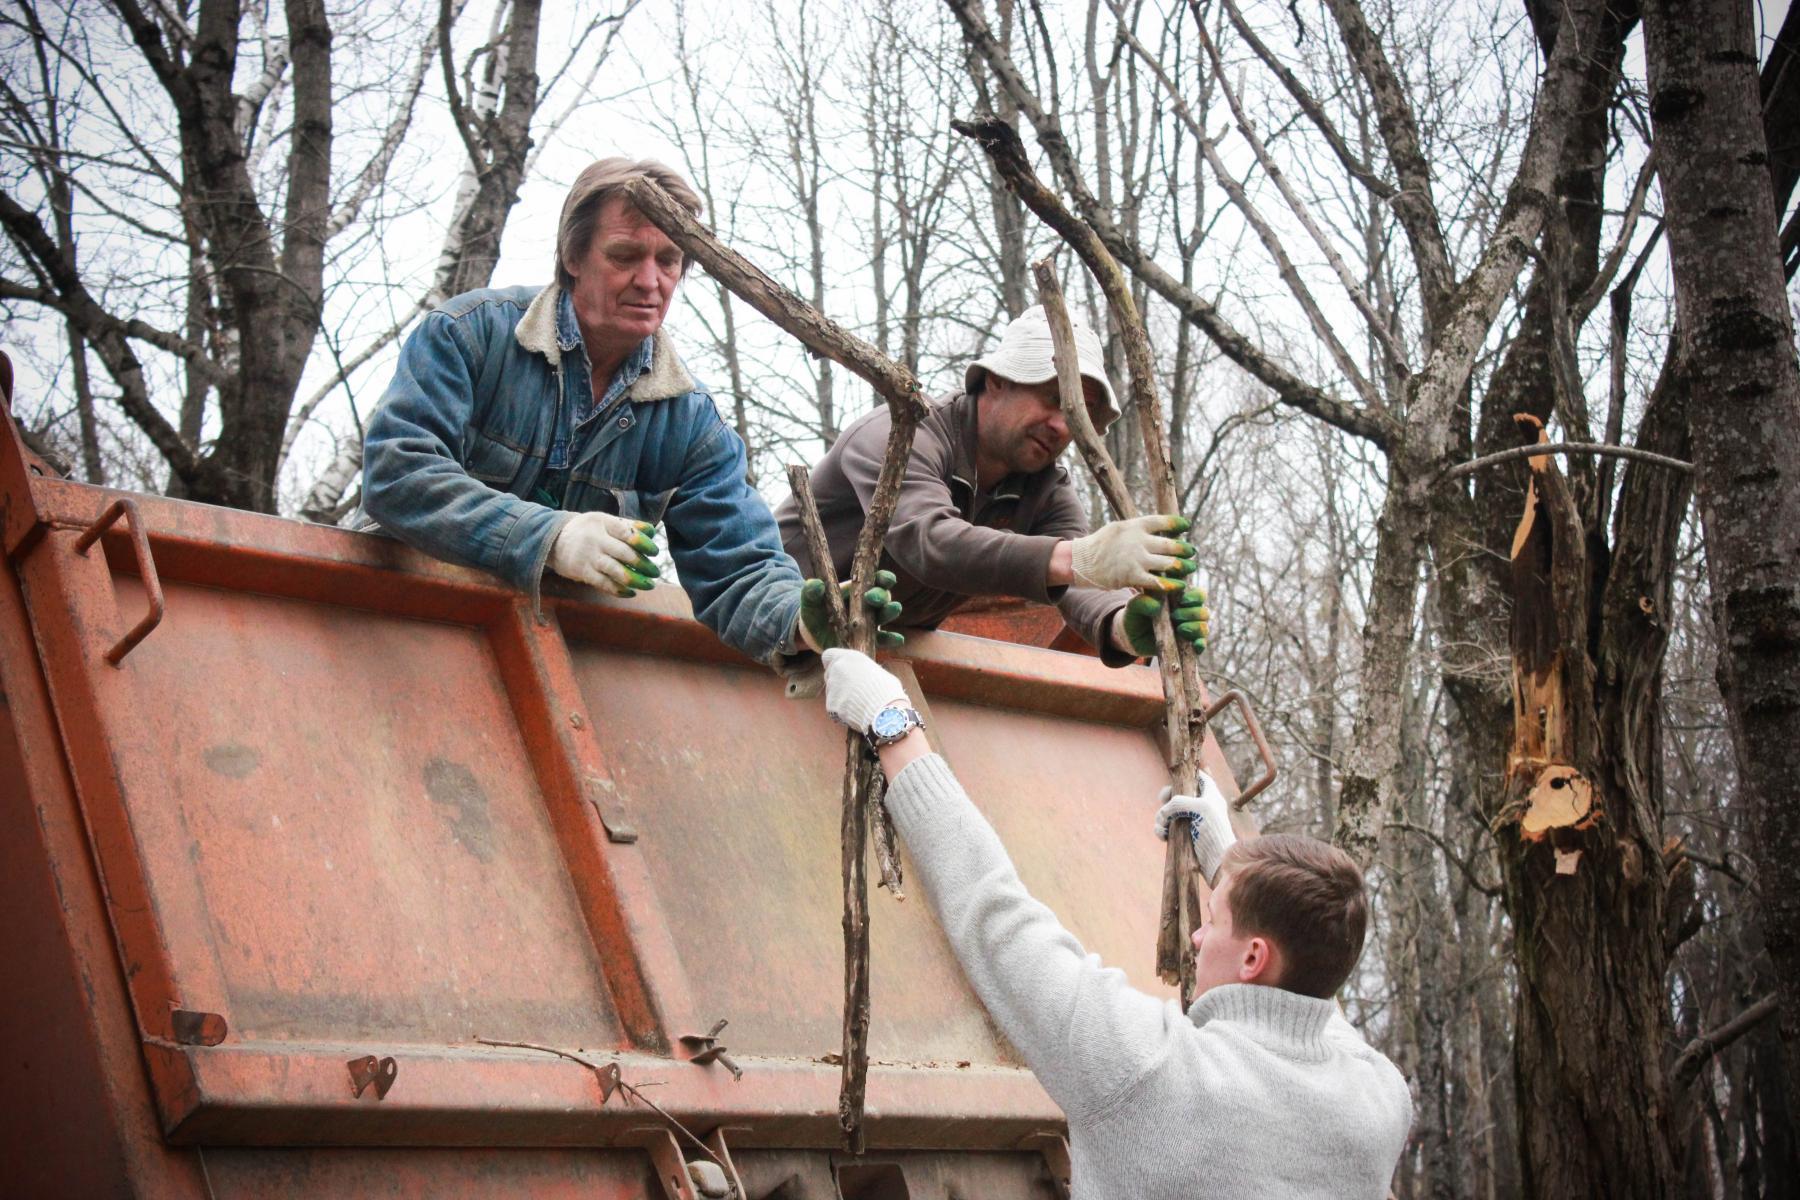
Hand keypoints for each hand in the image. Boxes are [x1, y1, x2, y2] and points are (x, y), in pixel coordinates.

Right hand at [548, 512, 659, 596]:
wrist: (553, 539)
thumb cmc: (587, 530)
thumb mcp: (604, 521)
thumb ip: (627, 525)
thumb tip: (652, 531)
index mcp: (603, 522)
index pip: (627, 532)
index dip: (643, 543)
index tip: (654, 552)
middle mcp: (596, 539)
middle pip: (624, 553)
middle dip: (643, 564)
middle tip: (655, 572)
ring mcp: (588, 556)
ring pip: (615, 570)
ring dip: (635, 580)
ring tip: (649, 585)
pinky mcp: (582, 572)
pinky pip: (603, 583)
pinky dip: (619, 590)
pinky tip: (631, 592)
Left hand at [797, 570, 904, 652]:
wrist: (813, 635)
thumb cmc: (814, 612)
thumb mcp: (809, 601)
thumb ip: (810, 592)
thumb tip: (814, 584)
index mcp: (857, 590)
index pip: (875, 580)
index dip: (884, 578)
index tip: (885, 578)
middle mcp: (868, 605)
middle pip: (882, 597)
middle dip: (880, 595)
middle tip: (871, 598)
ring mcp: (870, 622)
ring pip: (884, 615)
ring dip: (890, 612)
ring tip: (894, 609)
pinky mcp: (868, 640)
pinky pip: (882, 639)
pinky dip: (891, 639)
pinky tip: (898, 639)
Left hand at [821, 647, 910, 733]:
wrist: (885, 710)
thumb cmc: (887, 691)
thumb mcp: (878, 673)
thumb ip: (864, 673)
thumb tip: (864, 679)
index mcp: (849, 657)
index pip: (828, 655)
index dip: (831, 664)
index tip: (839, 672)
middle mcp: (837, 669)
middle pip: (829, 676)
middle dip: (837, 684)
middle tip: (852, 693)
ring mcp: (832, 687)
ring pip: (832, 694)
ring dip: (841, 699)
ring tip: (860, 705)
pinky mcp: (830, 704)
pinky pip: (834, 709)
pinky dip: (842, 713)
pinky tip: (856, 714)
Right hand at [1069, 514, 1195, 590]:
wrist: (1081, 561)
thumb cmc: (1102, 545)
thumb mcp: (1119, 529)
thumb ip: (1138, 529)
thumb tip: (1159, 528)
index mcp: (1135, 525)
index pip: (1162, 521)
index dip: (1177, 524)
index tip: (1186, 526)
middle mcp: (1137, 540)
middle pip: (1169, 544)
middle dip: (1184, 549)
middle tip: (1192, 552)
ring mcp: (1135, 558)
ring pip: (1167, 563)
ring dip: (1182, 566)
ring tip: (1190, 568)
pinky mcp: (1131, 576)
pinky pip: (1156, 581)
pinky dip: (1170, 584)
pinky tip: (1179, 585)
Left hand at [1119, 584, 1209, 657]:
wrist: (1130, 636)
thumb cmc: (1135, 615)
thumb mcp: (1133, 606)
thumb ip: (1142, 601)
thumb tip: (1156, 605)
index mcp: (1179, 598)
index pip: (1196, 593)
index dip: (1195, 595)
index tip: (1182, 600)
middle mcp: (1188, 612)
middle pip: (1203, 608)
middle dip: (1192, 612)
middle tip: (1175, 615)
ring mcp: (1189, 628)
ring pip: (1203, 625)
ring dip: (1194, 626)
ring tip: (1179, 628)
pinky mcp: (1187, 644)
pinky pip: (1201, 643)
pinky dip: (1201, 643)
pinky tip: (1195, 644)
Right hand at [1155, 771, 1238, 885]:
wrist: (1217, 861)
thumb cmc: (1214, 831)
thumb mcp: (1200, 808)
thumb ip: (1179, 802)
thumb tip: (1163, 813)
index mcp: (1210, 795)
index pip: (1199, 777)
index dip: (1186, 775)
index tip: (1175, 779)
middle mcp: (1200, 806)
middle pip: (1178, 793)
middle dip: (1167, 797)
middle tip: (1163, 801)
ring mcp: (1190, 821)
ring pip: (1168, 811)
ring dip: (1161, 817)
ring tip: (1162, 827)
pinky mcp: (1182, 836)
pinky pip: (1165, 828)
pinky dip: (1160, 829)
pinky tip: (1162, 835)